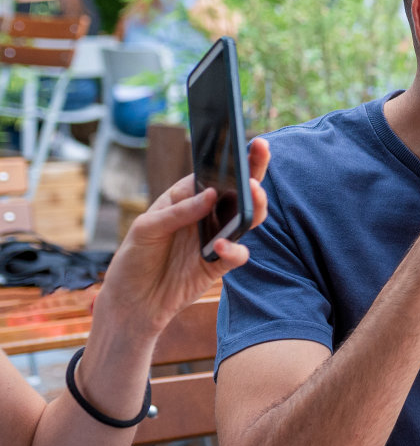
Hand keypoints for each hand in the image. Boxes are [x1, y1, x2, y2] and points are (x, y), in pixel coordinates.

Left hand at [94, 137, 270, 340]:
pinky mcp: (219, 265)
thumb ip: (178, 212)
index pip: (212, 174)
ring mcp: (216, 239)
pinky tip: (221, 247)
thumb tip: (211, 196)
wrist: (132, 303)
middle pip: (238, 190)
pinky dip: (234, 250)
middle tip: (262, 149)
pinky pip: (237, 254)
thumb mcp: (146, 229)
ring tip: (253, 194)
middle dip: (253, 169)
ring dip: (255, 205)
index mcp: (187, 199)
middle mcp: (206, 216)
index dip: (227, 158)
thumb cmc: (134, 259)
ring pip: (247, 218)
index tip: (240, 142)